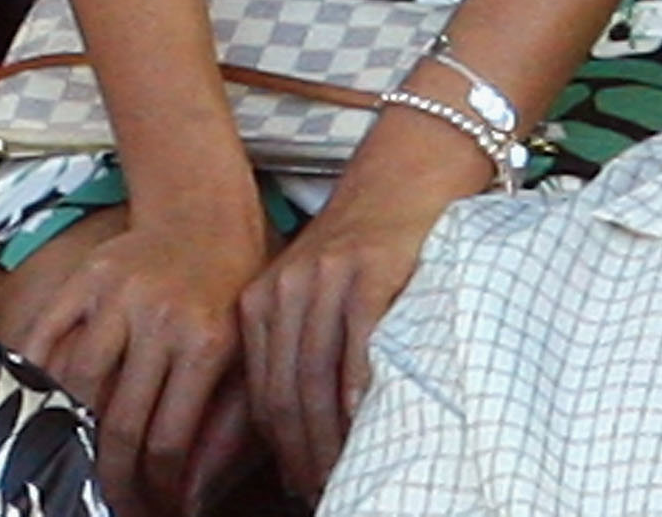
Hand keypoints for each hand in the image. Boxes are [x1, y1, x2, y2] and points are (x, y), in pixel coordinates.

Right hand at [0, 204, 269, 513]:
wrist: (204, 211)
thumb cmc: (233, 289)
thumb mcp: (248, 358)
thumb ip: (225, 430)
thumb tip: (193, 497)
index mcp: (206, 342)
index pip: (169, 440)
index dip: (158, 489)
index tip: (158, 508)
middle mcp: (158, 318)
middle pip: (119, 420)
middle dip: (114, 478)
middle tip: (117, 501)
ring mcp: (115, 295)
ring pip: (77, 384)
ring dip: (74, 436)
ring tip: (82, 463)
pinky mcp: (84, 277)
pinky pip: (45, 335)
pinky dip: (35, 377)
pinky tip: (41, 408)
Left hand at [235, 156, 459, 497]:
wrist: (403, 176)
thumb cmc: (366, 250)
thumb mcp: (313, 295)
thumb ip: (299, 351)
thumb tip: (293, 438)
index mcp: (261, 302)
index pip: (258, 394)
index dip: (274, 452)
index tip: (292, 488)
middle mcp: (284, 290)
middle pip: (284, 395)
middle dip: (301, 457)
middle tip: (321, 495)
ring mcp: (326, 280)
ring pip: (317, 378)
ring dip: (329, 439)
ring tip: (346, 477)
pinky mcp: (369, 270)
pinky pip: (358, 344)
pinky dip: (359, 392)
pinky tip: (366, 426)